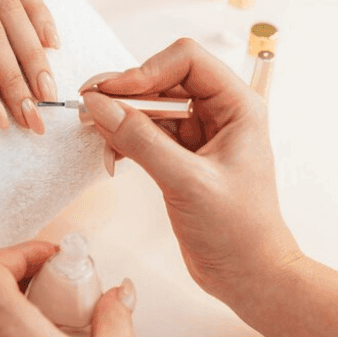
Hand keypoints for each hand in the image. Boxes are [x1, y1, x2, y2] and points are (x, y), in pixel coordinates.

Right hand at [80, 39, 301, 301]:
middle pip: (163, 79)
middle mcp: (220, 113)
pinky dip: (124, 140)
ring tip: (94, 133)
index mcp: (238, 106)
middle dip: (125, 92)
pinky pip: (145, 134)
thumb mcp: (186, 182)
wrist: (248, 276)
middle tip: (88, 107)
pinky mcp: (181, 157)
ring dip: (120, 117)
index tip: (111, 93)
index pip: (186, 60)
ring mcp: (199, 135)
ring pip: (150, 107)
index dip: (145, 70)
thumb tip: (99, 106)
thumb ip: (141, 140)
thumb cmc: (237, 231)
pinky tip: (110, 157)